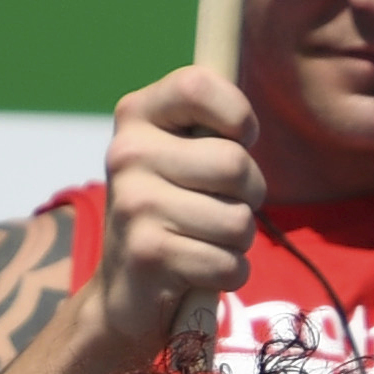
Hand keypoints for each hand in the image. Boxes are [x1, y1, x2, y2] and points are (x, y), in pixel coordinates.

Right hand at [93, 64, 265, 355]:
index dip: (237, 115)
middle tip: (221, 207)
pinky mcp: (148, 254)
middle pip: (235, 164)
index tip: (237, 140)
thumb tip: (247, 120)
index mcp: (136, 116)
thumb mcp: (180, 154)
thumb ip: (212, 124)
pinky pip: (228, 263)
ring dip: (238, 241)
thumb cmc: (171, 210)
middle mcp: (127, 154)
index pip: (197, 85)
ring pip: (238, 220)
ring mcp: (134, 204)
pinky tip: (198, 271)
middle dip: (249, 195)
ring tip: (205, 240)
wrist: (124, 288)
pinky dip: (227, 274)